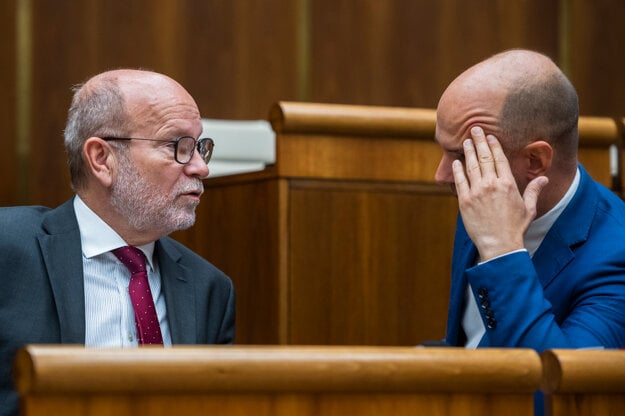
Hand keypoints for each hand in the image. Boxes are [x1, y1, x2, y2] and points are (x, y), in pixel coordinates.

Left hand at [452, 126, 547, 260]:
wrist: (499, 245)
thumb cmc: (515, 228)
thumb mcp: (529, 208)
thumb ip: (533, 190)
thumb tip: (544, 179)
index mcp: (508, 184)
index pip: (499, 159)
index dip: (493, 146)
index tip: (490, 136)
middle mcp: (491, 184)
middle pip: (484, 158)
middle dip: (479, 141)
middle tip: (474, 129)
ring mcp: (476, 192)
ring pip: (471, 166)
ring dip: (468, 152)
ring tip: (466, 141)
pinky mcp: (465, 201)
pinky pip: (460, 181)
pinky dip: (457, 170)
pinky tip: (456, 162)